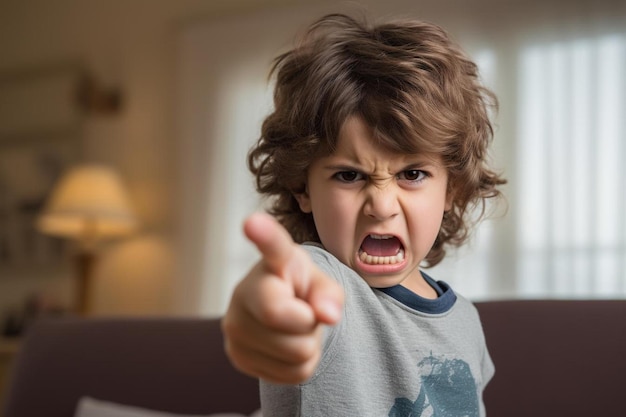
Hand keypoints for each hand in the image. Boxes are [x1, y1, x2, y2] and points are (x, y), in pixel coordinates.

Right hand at [222, 212, 343, 383]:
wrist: (279, 313)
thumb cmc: (302, 291)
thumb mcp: (323, 285)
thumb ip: (330, 294)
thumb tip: (327, 314)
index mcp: (271, 263)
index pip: (270, 249)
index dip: (263, 235)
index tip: (252, 222)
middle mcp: (243, 292)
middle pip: (297, 325)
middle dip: (312, 325)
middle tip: (302, 312)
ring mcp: (234, 327)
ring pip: (297, 356)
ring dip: (307, 346)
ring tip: (293, 327)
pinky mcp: (236, 356)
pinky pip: (291, 376)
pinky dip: (299, 366)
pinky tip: (285, 345)